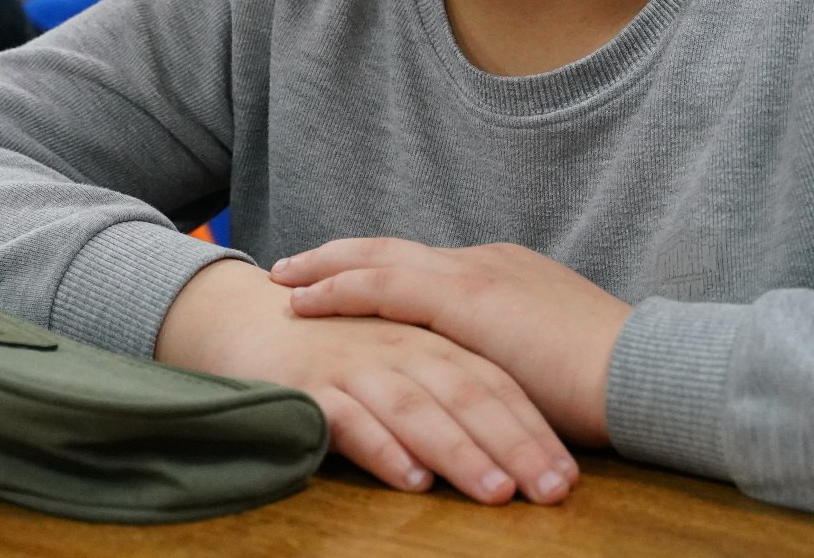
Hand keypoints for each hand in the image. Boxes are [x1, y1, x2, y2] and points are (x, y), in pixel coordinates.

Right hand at [156, 258, 577, 505]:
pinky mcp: (310, 388)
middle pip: (468, 393)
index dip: (533, 428)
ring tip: (496, 493)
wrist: (244, 321)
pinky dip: (384, 447)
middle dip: (514, 445)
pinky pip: (352, 418)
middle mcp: (400, 346)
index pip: (494, 382)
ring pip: (417, 406)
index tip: (569, 478)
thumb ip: (449, 385)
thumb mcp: (402, 357)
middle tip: (553, 492)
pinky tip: (411, 479)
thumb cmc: (334, 348)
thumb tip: (509, 445)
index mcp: (430, 338)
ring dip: (460, 450)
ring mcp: (356, 364)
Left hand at [274, 239, 630, 444]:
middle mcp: (483, 263)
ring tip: (283, 279)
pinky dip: (337, 290)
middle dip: (341, 257)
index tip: (347, 279)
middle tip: (294, 267)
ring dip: (325, 268)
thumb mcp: (547, 366)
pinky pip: (380, 285)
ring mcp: (472, 274)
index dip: (381, 272)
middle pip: (393, 251)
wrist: (645, 374)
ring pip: (377, 259)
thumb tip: (481, 389)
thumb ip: (508, 365)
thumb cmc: (609, 386)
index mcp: (504, 275)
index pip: (426, 268)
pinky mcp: (463, 297)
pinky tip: (302, 303)